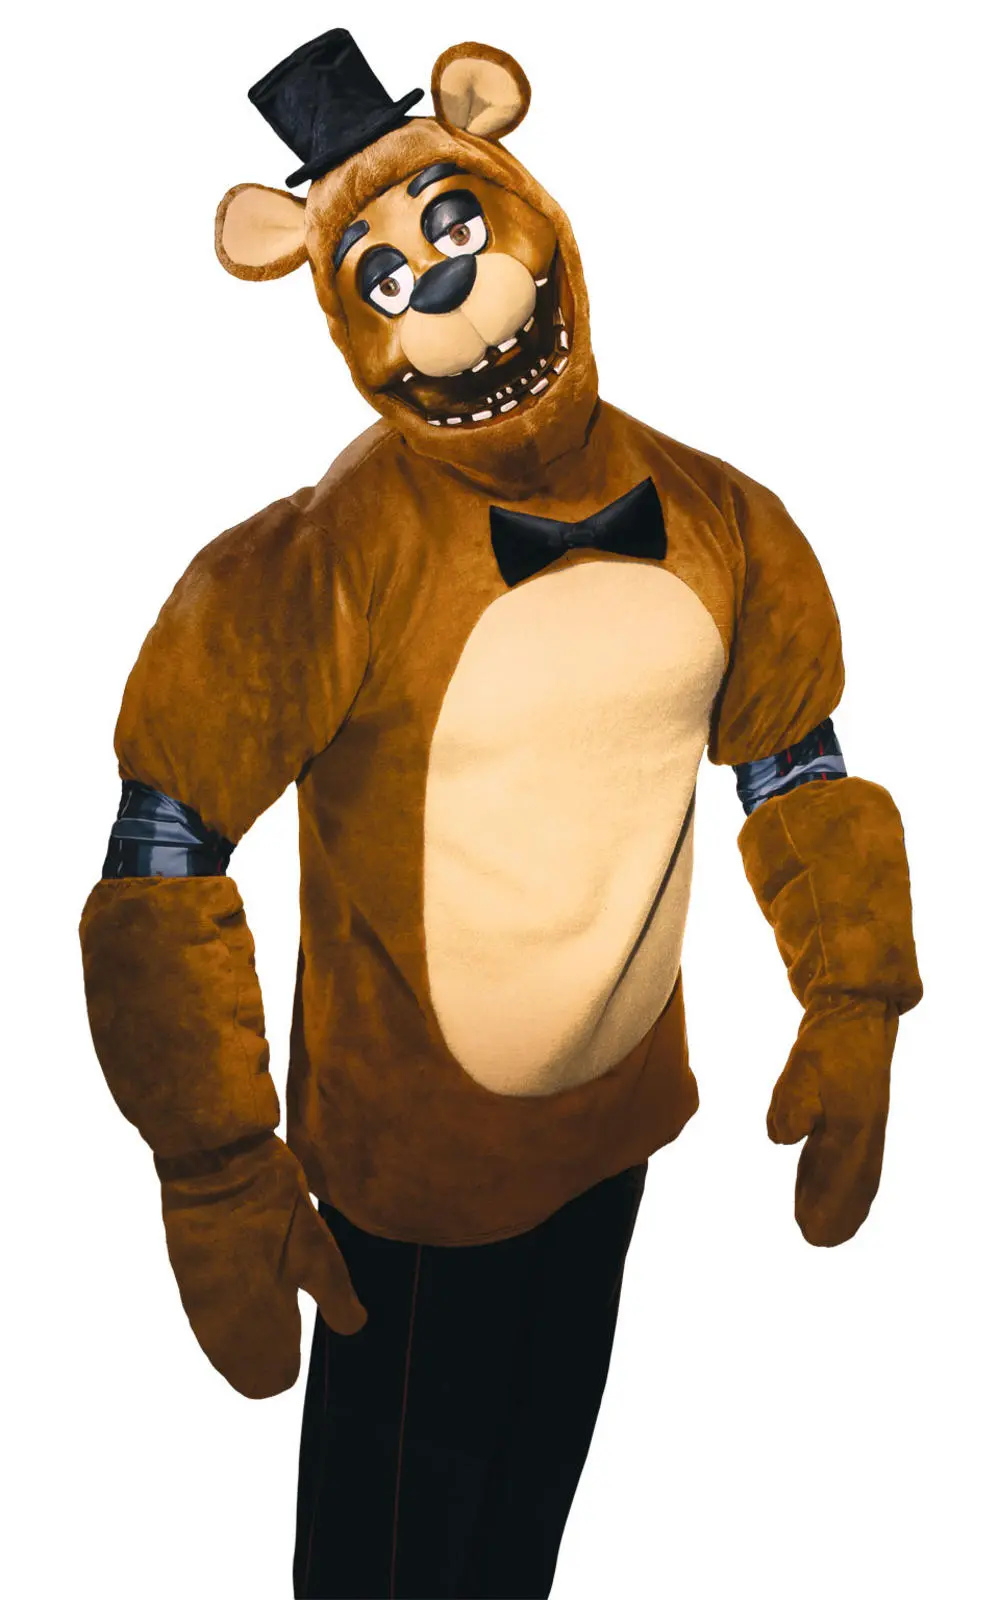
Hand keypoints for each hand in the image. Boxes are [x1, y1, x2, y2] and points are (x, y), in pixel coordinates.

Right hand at [155, 1131, 366, 1397]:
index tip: (295, 1361)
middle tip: (283, 1353)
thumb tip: (353, 1328)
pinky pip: (204, 1317)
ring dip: (240, 1347)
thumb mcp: (318, 1248)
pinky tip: (238, 1314)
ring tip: (264, 1337)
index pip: (265, 1376)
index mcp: (258, 1318)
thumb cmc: (274, 1205)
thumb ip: (335, 1296)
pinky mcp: (185, 1274)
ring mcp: (199, 1297)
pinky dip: (222, 1323)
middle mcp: (222, 1318)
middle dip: (261, 1364)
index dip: (283, 1372)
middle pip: (239, 1367)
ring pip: (218, 1344)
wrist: (218, 1162)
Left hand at [767, 996, 898, 1246]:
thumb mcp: (802, 1071)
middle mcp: (863, 1133)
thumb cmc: (826, 1045)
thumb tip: (784, 1140)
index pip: (841, 1181)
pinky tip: (811, 1188)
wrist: (853, 1015)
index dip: (828, 1209)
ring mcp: (861, 1126)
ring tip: (815, 1227)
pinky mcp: (852, 1117)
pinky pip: (843, 1158)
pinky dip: (829, 1178)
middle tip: (817, 1241)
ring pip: (850, 1175)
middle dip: (836, 1215)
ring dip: (834, 1201)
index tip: (813, 1235)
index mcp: (853, 1128)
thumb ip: (792, 1107)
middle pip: (852, 1186)